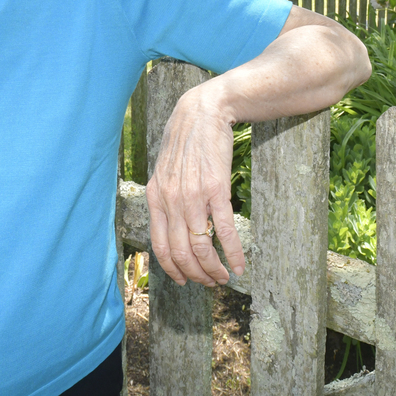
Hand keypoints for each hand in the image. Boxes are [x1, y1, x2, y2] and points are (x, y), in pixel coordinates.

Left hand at [146, 87, 245, 286]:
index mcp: (155, 198)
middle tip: (210, 283)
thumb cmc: (185, 142)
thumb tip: (170, 226)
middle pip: (181, 253)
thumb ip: (165, 197)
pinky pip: (223, 231)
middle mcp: (171, 201)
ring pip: (200, 247)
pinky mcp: (216, 189)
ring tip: (224, 277)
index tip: (185, 280)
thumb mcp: (164, 171)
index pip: (160, 247)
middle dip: (196, 275)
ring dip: (213, 270)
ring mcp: (193, 197)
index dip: (172, 270)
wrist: (201, 112)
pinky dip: (233, 253)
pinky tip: (240, 264)